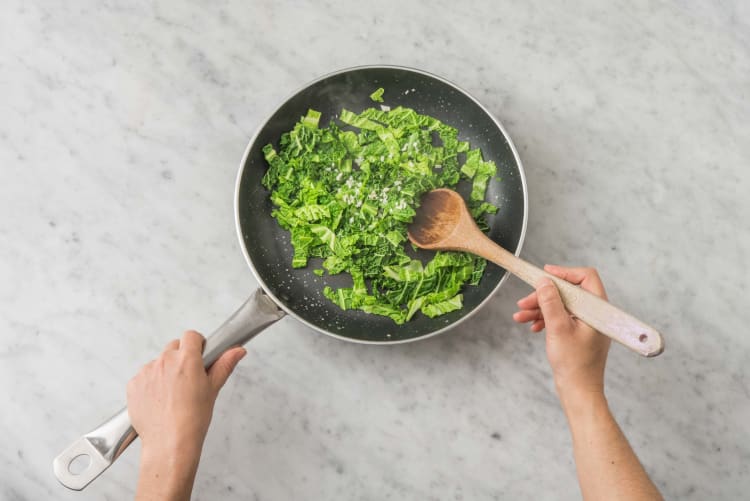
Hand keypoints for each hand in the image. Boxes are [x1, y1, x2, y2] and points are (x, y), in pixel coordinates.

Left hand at [127, 330, 245, 460]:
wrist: (170, 443)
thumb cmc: (193, 419)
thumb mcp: (213, 389)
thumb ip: (225, 364)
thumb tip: (238, 350)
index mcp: (186, 359)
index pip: (191, 336)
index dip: (197, 345)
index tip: (199, 356)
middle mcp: (164, 361)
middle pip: (173, 347)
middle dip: (181, 358)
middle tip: (188, 379)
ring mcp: (146, 372)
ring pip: (158, 362)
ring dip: (165, 371)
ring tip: (173, 394)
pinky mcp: (133, 384)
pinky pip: (143, 377)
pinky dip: (150, 385)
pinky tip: (159, 400)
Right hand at [513, 265, 610, 397]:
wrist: (579, 391)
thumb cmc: (574, 364)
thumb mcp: (558, 328)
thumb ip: (551, 302)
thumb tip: (544, 282)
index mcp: (598, 309)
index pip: (585, 277)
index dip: (564, 273)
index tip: (545, 274)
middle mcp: (595, 314)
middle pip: (568, 292)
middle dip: (544, 295)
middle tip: (525, 301)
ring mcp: (587, 324)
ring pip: (562, 305)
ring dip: (540, 308)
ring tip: (520, 315)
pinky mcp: (579, 333)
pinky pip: (561, 318)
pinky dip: (546, 319)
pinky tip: (532, 326)